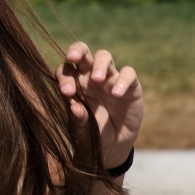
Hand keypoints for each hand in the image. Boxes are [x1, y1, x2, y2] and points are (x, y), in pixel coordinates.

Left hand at [55, 41, 143, 168]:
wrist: (114, 144)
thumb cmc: (92, 131)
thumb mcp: (83, 129)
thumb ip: (78, 119)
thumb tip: (73, 106)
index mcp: (74, 83)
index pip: (65, 69)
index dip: (64, 76)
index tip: (67, 92)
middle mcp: (90, 76)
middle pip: (82, 52)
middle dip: (76, 50)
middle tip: (72, 58)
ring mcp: (110, 78)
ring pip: (104, 56)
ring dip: (99, 64)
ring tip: (97, 79)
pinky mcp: (130, 85)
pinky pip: (128, 73)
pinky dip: (122, 80)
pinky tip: (116, 94)